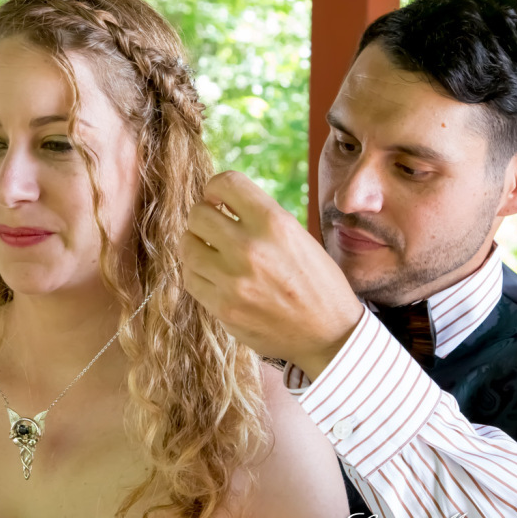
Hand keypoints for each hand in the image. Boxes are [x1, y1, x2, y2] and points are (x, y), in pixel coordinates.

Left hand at [179, 171, 363, 378]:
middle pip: (197, 214)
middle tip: (214, 228)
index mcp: (274, 223)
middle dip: (203, 217)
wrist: (329, 334)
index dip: (215, 188)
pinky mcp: (222, 308)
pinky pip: (190, 278)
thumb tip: (219, 206)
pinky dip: (198, 272)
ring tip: (212, 252)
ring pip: (187, 246)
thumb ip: (260, 219)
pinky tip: (214, 275)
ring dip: (196, 245)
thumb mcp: (298, 236)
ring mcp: (233, 281)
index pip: (225, 183)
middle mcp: (250, 248)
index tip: (217, 200)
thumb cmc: (317, 282)